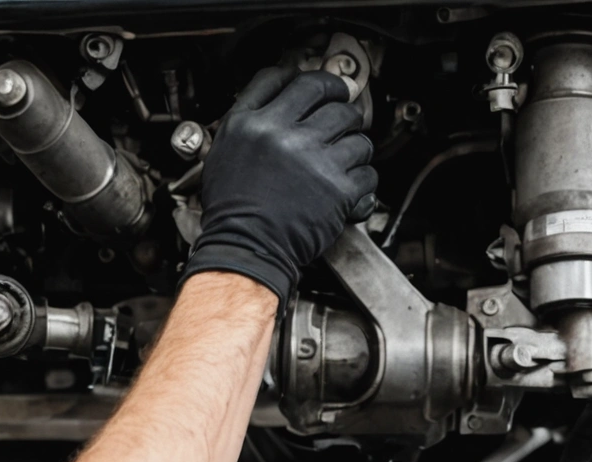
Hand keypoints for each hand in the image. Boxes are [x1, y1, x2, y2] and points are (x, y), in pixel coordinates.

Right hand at [182, 65, 378, 304]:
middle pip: (331, 99)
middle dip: (343, 109)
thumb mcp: (223, 151)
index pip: (290, 80)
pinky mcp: (337, 189)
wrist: (245, 250)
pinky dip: (364, 183)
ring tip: (345, 161)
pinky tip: (351, 190)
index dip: (316, 81)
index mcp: (252, 122)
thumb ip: (248, 119)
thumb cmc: (232, 210)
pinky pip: (367, 173)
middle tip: (344, 121)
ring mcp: (313, 160)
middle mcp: (283, 134)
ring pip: (357, 135)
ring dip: (356, 148)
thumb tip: (277, 97)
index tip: (326, 88)